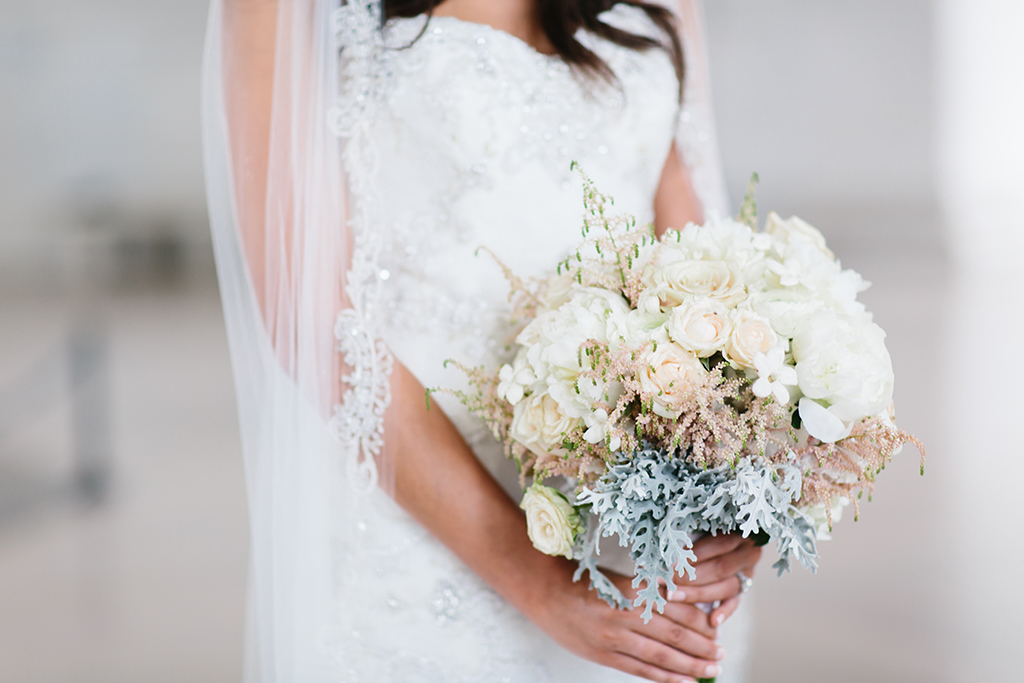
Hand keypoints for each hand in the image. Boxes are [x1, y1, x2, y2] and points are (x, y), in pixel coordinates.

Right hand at [526, 559, 724, 682]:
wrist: (546, 593)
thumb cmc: (585, 584)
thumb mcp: (620, 580)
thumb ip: (649, 593)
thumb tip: (685, 605)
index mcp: (633, 590)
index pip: (677, 608)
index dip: (700, 622)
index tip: (716, 628)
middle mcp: (626, 614)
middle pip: (674, 634)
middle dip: (702, 646)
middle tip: (721, 653)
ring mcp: (615, 637)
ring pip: (661, 656)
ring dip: (690, 665)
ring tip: (711, 670)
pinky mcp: (605, 655)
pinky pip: (641, 670)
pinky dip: (665, 678)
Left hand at [665, 533, 761, 627]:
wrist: (732, 541)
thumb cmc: (706, 532)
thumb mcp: (703, 530)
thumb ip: (692, 538)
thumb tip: (667, 548)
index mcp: (739, 535)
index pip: (716, 545)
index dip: (692, 554)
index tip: (668, 563)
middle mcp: (748, 555)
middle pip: (720, 568)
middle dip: (690, 577)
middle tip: (665, 583)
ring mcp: (747, 574)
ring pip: (726, 587)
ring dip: (697, 594)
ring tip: (673, 597)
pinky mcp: (744, 591)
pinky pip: (735, 603)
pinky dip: (724, 612)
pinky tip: (712, 621)